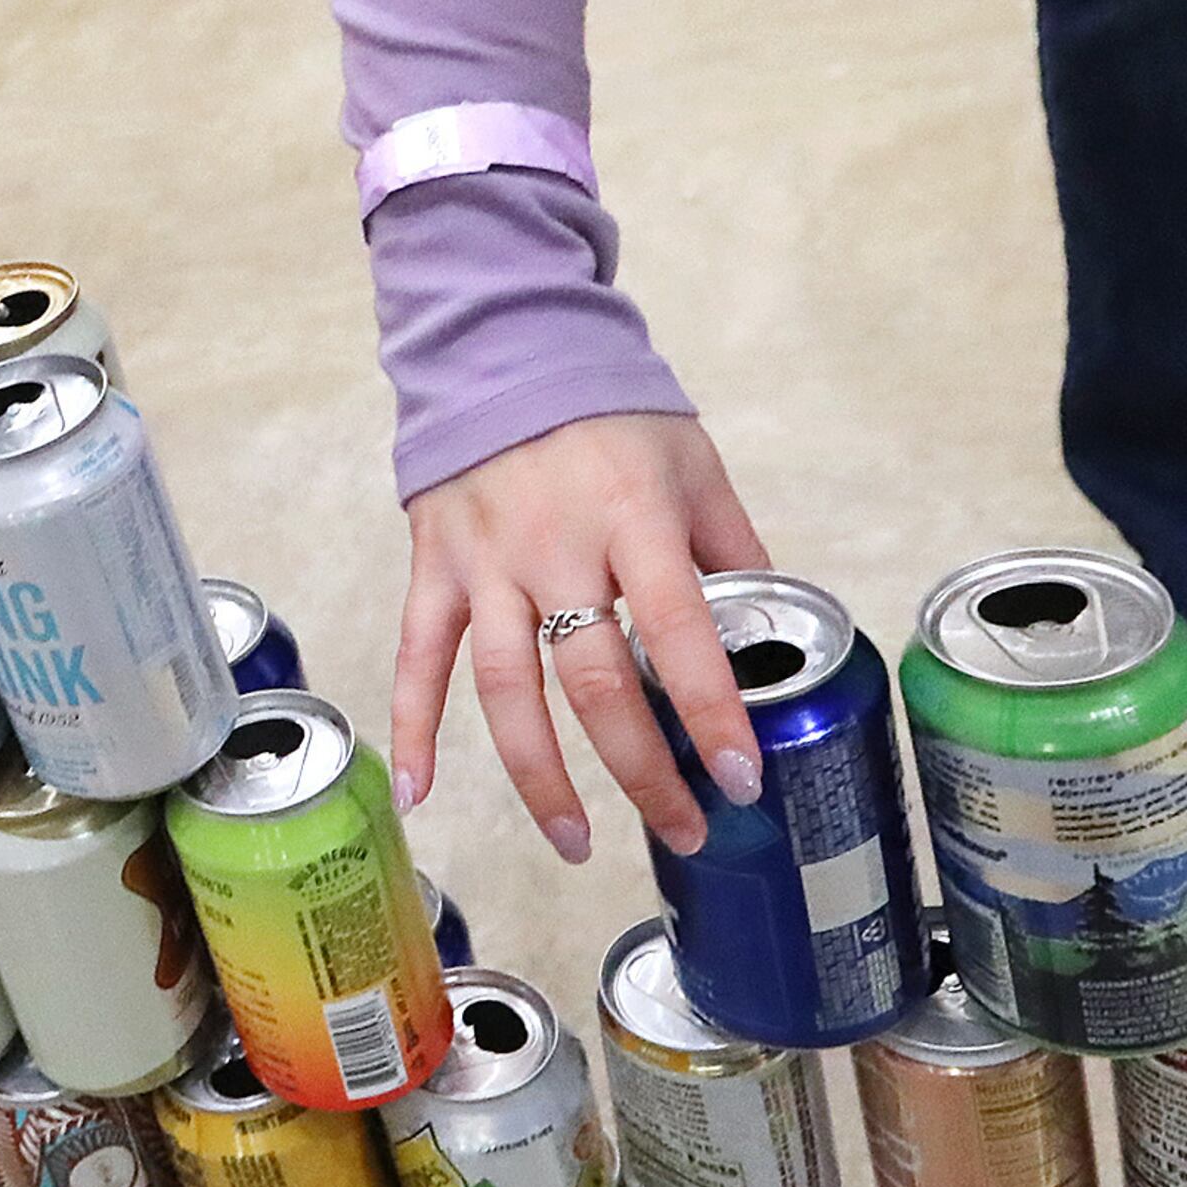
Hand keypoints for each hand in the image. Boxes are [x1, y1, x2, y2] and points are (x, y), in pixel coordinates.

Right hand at [394, 412, 769, 863]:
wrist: (503, 343)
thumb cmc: (611, 410)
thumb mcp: (694, 464)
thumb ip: (732, 550)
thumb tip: (772, 633)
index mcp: (634, 517)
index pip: (680, 631)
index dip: (710, 712)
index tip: (739, 778)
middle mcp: (555, 546)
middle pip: (594, 681)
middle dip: (641, 769)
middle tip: (683, 828)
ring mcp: (486, 562)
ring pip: (507, 689)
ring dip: (540, 777)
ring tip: (576, 844)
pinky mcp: (434, 567)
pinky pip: (418, 658)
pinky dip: (413, 728)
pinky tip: (419, 798)